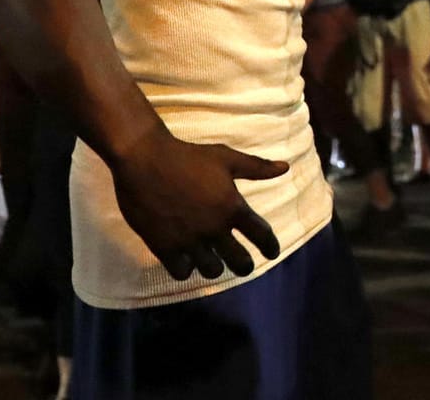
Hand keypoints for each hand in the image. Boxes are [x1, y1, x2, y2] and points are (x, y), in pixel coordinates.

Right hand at [109, 131, 288, 281]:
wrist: (145, 159)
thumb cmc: (188, 156)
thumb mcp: (226, 158)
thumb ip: (256, 167)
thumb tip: (285, 168)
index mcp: (233, 207)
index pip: (262, 235)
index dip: (271, 246)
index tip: (272, 253)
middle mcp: (214, 228)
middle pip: (240, 261)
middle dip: (245, 265)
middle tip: (244, 265)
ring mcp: (188, 240)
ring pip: (211, 270)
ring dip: (215, 267)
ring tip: (214, 261)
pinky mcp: (163, 247)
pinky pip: (182, 272)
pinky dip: (187, 268)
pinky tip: (187, 260)